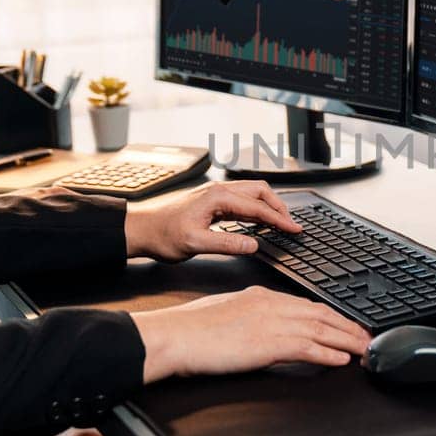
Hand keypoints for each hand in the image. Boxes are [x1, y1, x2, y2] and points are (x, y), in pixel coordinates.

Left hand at [123, 181, 301, 261]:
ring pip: (251, 193)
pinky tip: (258, 221)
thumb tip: (253, 244)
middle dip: (279, 207)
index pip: (258, 207)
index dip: (279, 219)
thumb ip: (226, 244)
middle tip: (292, 225)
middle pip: (260, 191)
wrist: (141, 229)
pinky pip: (241, 200)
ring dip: (269, 206)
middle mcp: (219, 191)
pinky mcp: (211, 202)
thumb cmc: (162, 234)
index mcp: (218, 197)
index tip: (294, 229)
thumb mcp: (195, 243)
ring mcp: (215, 194)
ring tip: (281, 222)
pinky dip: (256, 208)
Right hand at [130, 286, 371, 382]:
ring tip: (364, 350)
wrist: (176, 335)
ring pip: (321, 330)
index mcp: (262, 295)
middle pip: (321, 315)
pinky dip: (327, 354)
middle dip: (347, 327)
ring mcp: (271, 323)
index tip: (346, 325)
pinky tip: (341, 360)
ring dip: (346, 341)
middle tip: (366, 337)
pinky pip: (307, 348)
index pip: (307, 305)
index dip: (332, 316)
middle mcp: (271, 305)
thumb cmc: (192, 328)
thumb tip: (262, 326)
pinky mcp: (268, 344)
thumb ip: (251, 315)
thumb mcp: (228, 311)